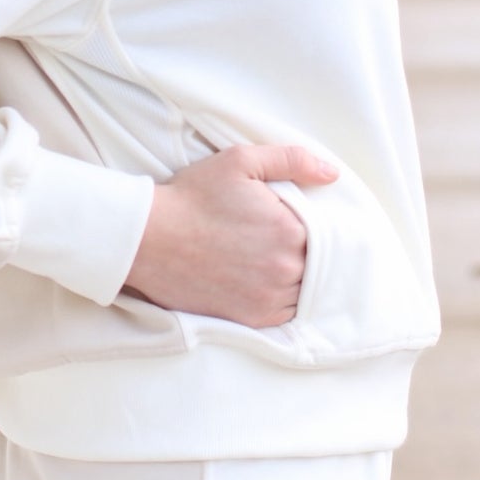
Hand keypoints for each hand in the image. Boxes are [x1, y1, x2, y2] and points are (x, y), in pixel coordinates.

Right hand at [121, 144, 339, 328]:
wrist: (148, 238)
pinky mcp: (250, 319)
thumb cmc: (193, 197)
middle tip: (278, 240)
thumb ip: (292, 160)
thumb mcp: (241, 162)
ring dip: (297, 278)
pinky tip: (265, 283)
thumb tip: (331, 174)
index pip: (326, 232)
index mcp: (291, 230)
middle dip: (304, 252)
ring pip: (304, 291)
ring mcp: (269, 298)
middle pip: (316, 264)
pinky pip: (284, 314)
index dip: (311, 225)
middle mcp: (286, 269)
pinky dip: (282, 300)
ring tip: (272, 261)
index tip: (292, 220)